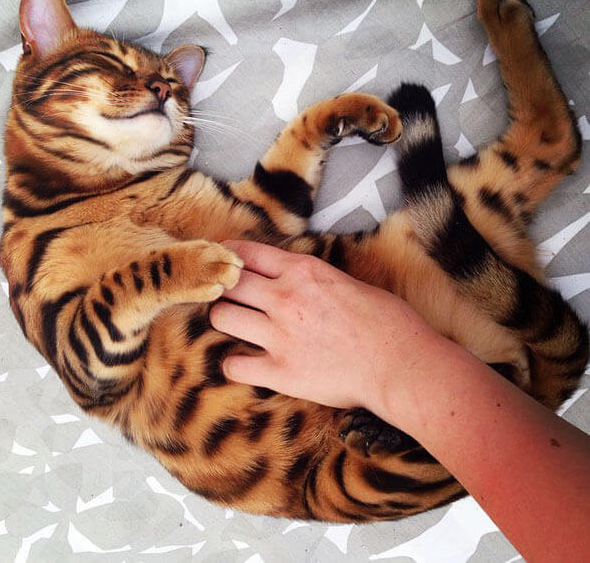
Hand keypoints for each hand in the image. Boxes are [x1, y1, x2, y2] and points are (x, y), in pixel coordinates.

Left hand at [209, 240, 440, 415]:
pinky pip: (234, 365)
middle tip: (233, 298)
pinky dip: (236, 364)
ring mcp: (279, 336)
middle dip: (225, 288)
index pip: (248, 253)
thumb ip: (313, 280)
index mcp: (303, 271)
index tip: (223, 261)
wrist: (402, 365)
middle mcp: (284, 298)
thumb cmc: (388, 322)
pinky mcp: (280, 372)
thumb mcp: (349, 282)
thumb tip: (296, 281)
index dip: (230, 255)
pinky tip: (249, 363)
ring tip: (239, 327)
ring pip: (222, 317)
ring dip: (226, 320)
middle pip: (229, 283)